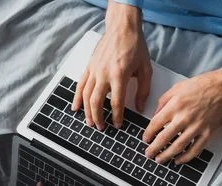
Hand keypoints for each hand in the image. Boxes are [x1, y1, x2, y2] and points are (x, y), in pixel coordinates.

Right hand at [71, 1, 151, 130]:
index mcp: (119, 75)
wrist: (123, 28)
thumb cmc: (135, 46)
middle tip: (102, 127)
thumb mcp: (145, 69)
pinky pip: (80, 85)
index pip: (116, 102)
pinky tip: (76, 108)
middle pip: (97, 101)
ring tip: (90, 122)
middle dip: (98, 117)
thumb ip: (143, 90)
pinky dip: (77, 98)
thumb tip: (139, 107)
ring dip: (87, 111)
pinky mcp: (89, 66)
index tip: (118, 124)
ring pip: (86, 95)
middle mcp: (104, 73)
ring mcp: (94, 70)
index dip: (117, 116)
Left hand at [142, 55, 221, 163]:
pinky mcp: (208, 133)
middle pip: (164, 138)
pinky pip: (195, 150)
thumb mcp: (178, 87)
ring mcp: (197, 127)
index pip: (155, 124)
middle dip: (153, 149)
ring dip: (166, 155)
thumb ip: (164, 101)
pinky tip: (179, 160)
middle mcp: (185, 117)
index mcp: (175, 105)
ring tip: (160, 159)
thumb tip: (155, 115)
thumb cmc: (205, 85)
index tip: (145, 139)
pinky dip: (185, 157)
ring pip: (178, 147)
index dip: (148, 134)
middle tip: (148, 154)